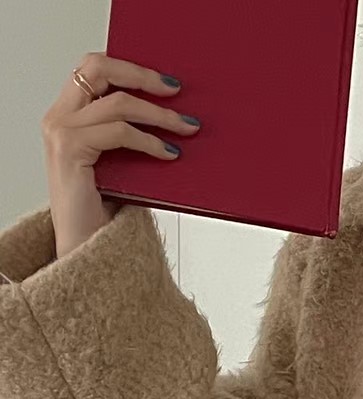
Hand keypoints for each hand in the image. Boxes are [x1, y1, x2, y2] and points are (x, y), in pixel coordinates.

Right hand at [41, 52, 201, 259]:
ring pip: (117, 103)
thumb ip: (131, 136)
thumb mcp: (121, 164)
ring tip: (187, 128)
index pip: (93, 69)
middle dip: (141, 75)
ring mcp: (61, 132)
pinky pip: (118, 132)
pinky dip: (149, 141)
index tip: (165, 80)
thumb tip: (175, 119)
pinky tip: (170, 153)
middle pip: (97, 68)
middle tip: (176, 90)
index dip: (129, 67)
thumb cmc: (105, 213)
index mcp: (68, 115)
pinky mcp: (70, 150)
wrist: (88, 251)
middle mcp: (59, 117)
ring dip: (159, 115)